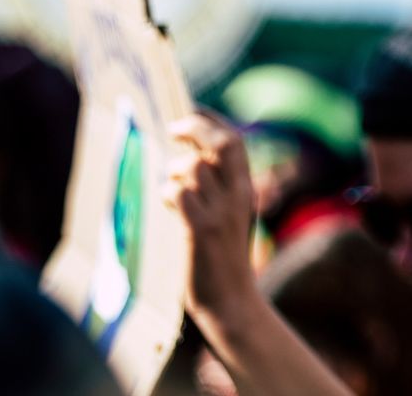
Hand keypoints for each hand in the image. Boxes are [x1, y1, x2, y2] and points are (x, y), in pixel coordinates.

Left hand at [166, 113, 258, 325]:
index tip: (192, 111)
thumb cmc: (223, 258)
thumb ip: (217, 189)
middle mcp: (238, 195)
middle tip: (174, 128)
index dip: (211, 120)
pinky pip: (180, 194)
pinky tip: (167, 204)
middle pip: (221, 143)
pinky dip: (168, 193)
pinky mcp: (202, 230)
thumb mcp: (229, 216)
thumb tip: (189, 160)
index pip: (234, 140)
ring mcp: (221, 212)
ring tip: (169, 184)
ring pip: (194, 167)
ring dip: (174, 169)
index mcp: (245, 188)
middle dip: (195, 127)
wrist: (231, 300)